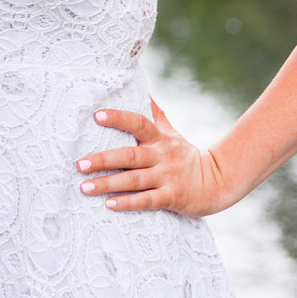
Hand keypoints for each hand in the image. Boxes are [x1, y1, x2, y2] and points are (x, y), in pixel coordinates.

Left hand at [74, 98, 233, 217]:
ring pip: (134, 180)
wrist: (217, 182)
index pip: (138, 123)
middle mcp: (161, 157)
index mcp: (159, 139)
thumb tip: (144, 93)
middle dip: (102, 159)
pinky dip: (128, 203)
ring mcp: (167, 177)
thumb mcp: (172, 134)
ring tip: (85, 187)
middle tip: (79, 164)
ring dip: (108, 184)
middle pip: (129, 156)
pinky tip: (109, 204)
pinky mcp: (172, 197)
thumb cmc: (186, 156)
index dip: (118, 118)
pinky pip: (147, 200)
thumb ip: (157, 116)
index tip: (96, 115)